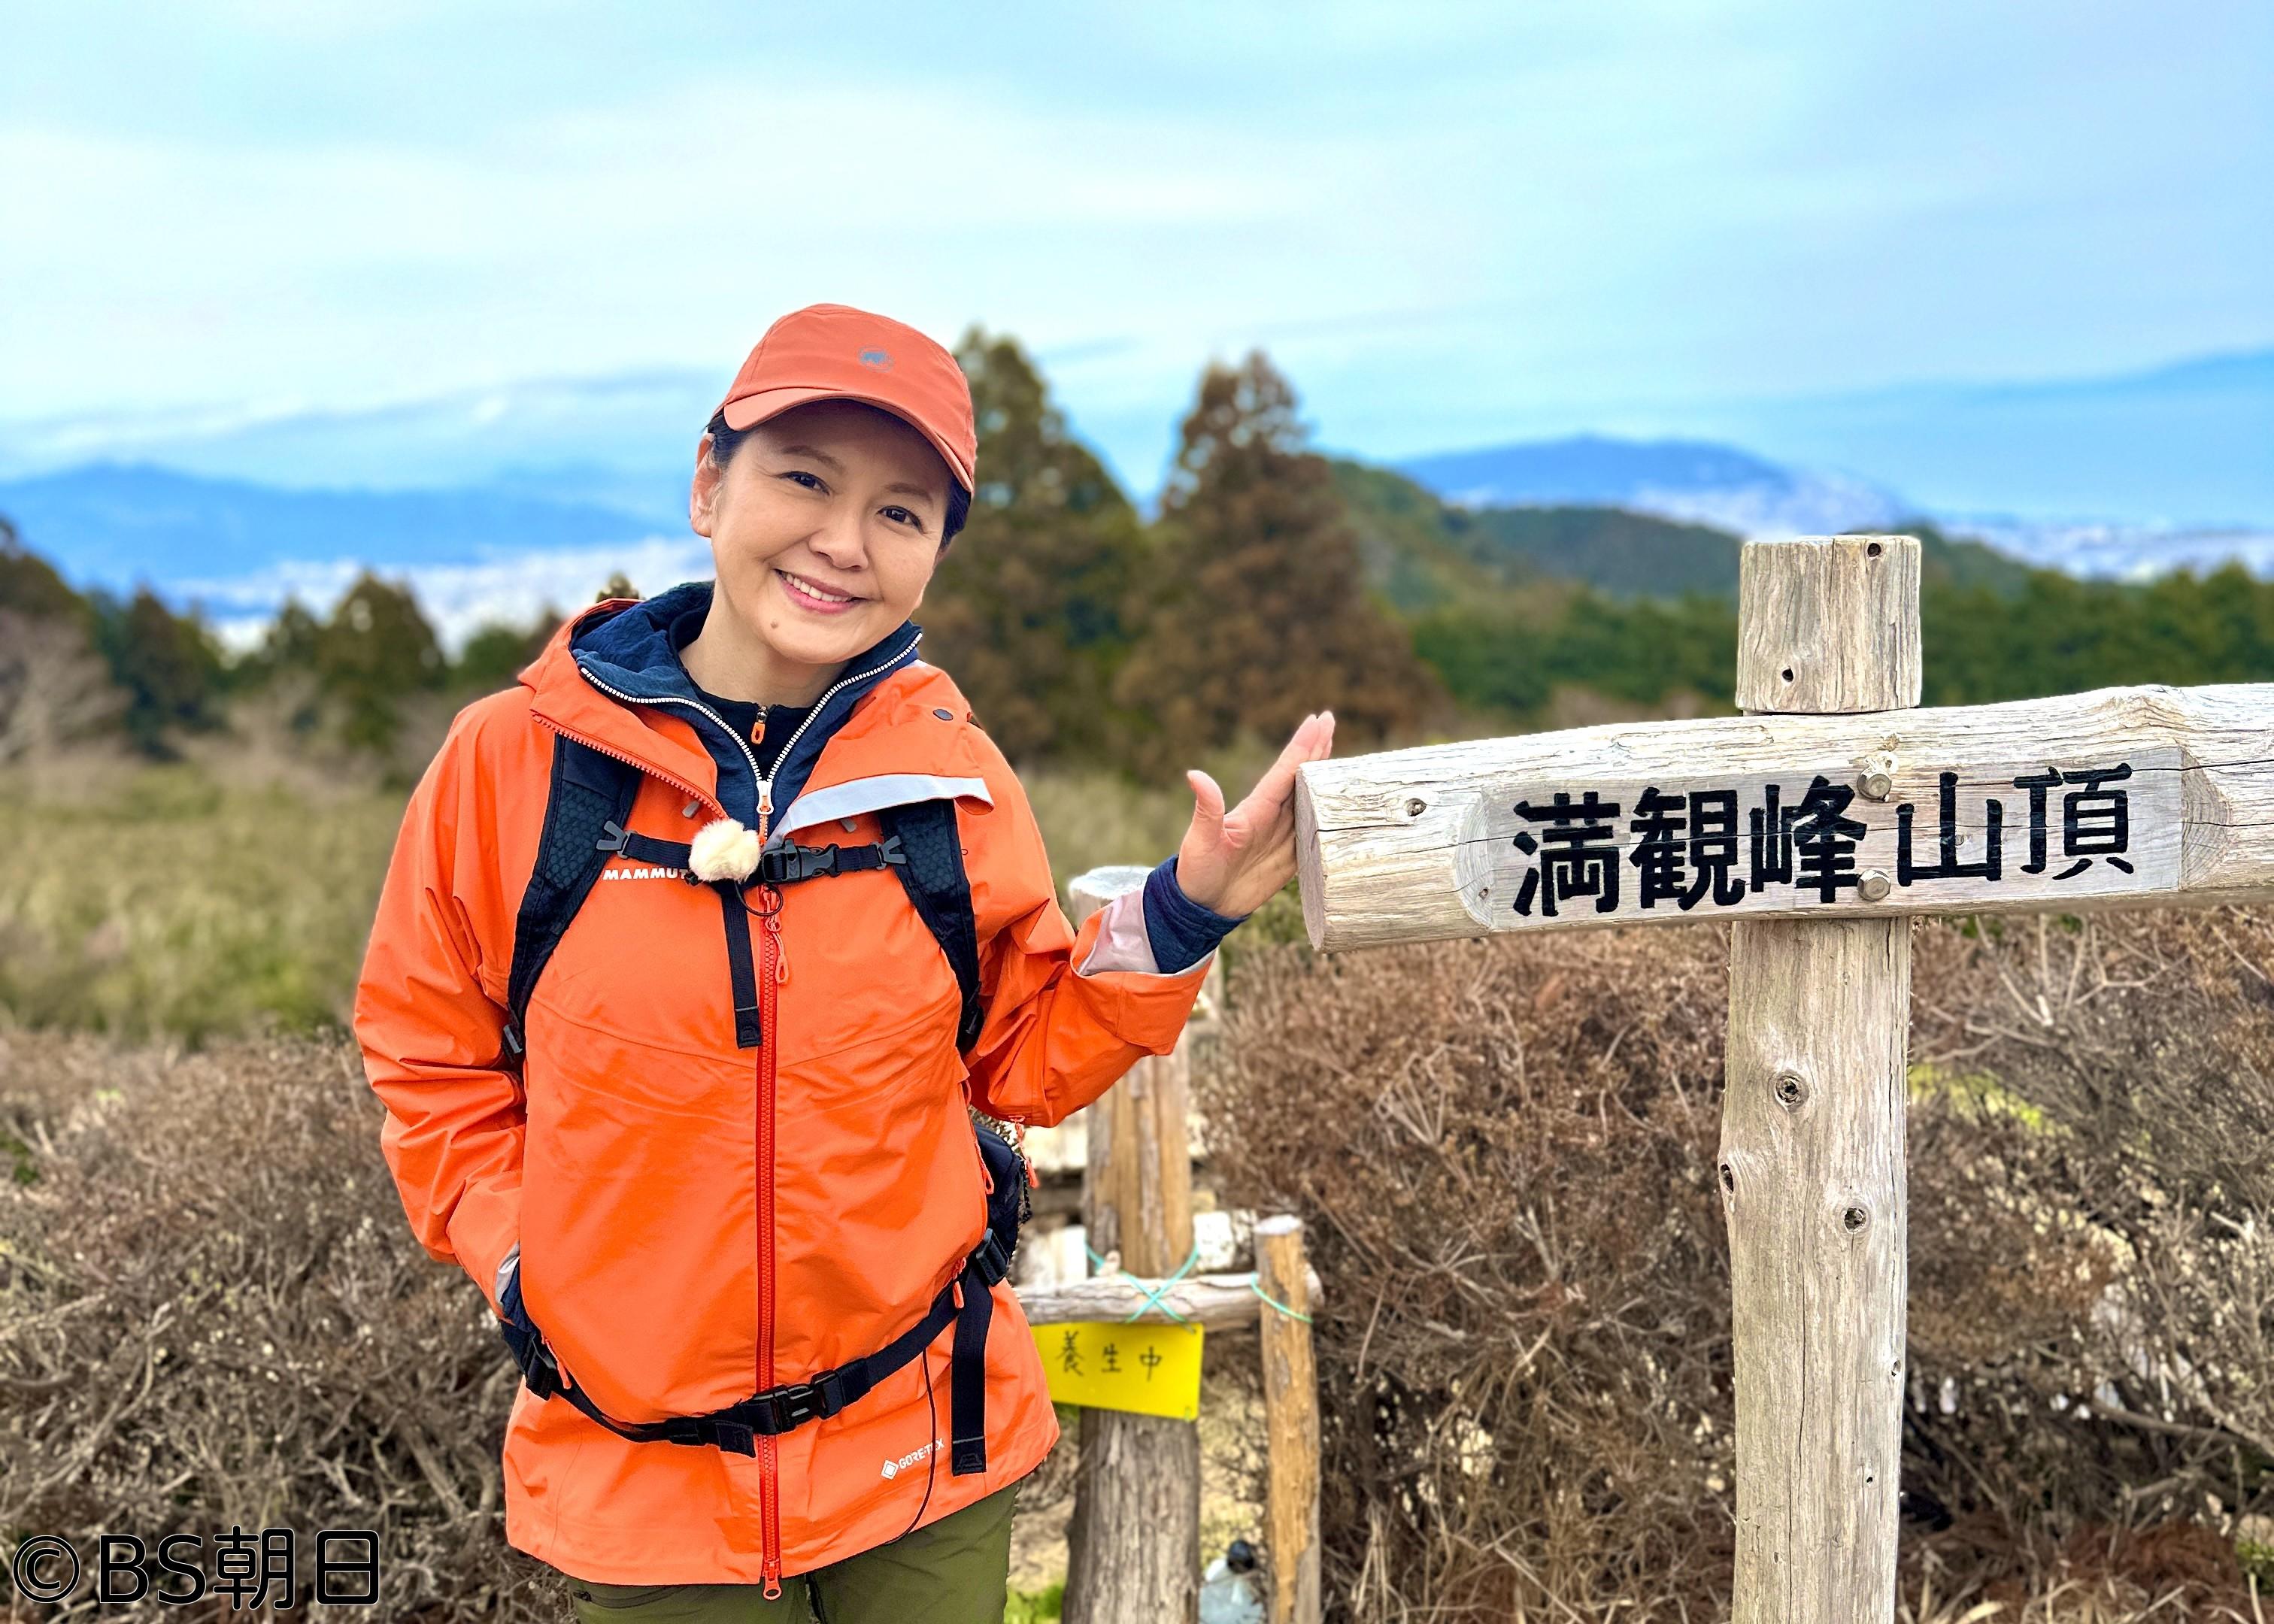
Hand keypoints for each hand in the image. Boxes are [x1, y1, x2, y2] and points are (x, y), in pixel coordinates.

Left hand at [1173, 712, 1336, 917]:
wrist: (1204, 906)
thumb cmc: (1197, 872)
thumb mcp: (1200, 841)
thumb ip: (1206, 809)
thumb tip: (1194, 774)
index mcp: (1256, 809)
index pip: (1284, 771)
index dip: (1302, 746)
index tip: (1317, 720)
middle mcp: (1271, 816)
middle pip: (1300, 775)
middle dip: (1316, 748)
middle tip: (1330, 719)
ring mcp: (1282, 834)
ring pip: (1309, 796)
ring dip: (1323, 772)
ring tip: (1334, 747)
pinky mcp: (1290, 855)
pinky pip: (1315, 828)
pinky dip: (1328, 812)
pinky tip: (1336, 801)